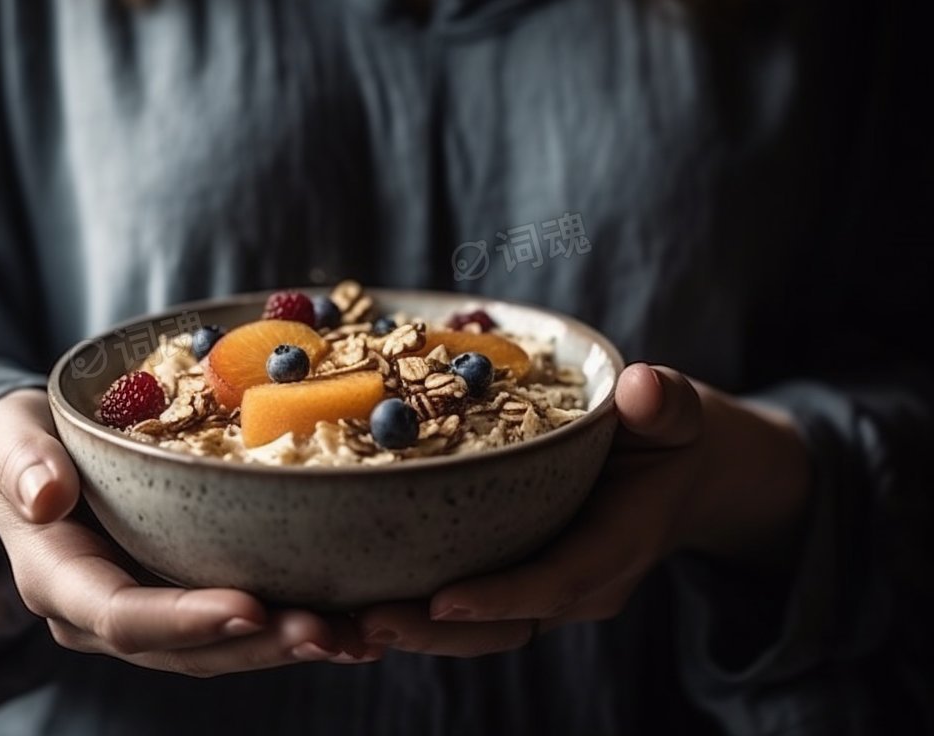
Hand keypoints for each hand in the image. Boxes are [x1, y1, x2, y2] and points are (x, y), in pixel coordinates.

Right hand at [0, 389, 380, 675]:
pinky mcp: (177, 600)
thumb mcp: (9, 437)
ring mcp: (143, 612)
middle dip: (259, 646)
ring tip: (358, 636)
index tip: (252, 608)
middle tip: (332, 633)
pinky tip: (348, 621)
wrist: (28, 465)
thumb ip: (20, 461)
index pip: (120, 614)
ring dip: (286, 646)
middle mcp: (100, 614)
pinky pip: (232, 626)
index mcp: (57, 579)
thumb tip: (45, 495)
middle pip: (183, 647)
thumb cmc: (21, 444)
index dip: (186, 618)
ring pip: (216, 649)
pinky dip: (287, 626)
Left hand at [354, 363, 812, 655]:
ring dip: (414, 630)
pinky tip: (354, 598)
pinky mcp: (517, 578)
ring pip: (478, 628)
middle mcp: (578, 583)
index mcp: (615, 547)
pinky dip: (416, 610)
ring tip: (345, 620)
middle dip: (435, 631)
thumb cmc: (666, 438)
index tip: (442, 600)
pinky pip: (467, 607)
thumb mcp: (673, 415)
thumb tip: (644, 389)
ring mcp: (546, 589)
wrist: (675, 472)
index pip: (557, 581)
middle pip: (504, 625)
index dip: (501, 596)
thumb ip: (663, 404)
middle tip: (365, 620)